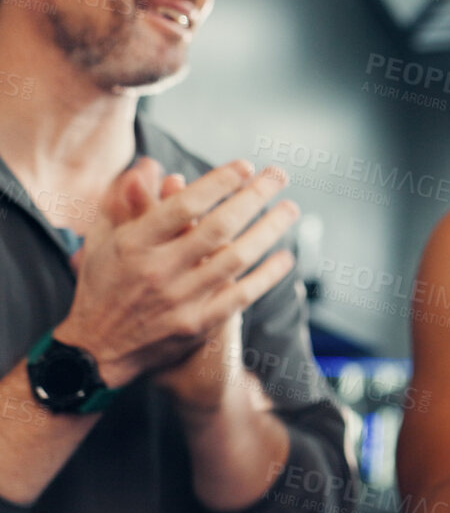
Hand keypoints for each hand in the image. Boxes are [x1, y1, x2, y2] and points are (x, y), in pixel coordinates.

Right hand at [57, 159, 298, 388]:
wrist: (97, 348)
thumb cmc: (103, 282)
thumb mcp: (103, 238)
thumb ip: (126, 200)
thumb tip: (150, 164)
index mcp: (133, 244)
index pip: (184, 206)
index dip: (218, 182)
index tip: (246, 166)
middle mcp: (157, 270)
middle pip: (217, 227)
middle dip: (254, 197)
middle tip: (278, 176)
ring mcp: (179, 299)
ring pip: (235, 258)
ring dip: (268, 230)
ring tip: (290, 209)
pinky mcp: (196, 325)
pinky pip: (240, 296)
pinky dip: (267, 275)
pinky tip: (285, 257)